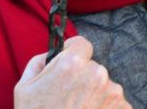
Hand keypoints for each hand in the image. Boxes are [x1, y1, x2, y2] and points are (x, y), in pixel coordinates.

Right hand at [14, 36, 130, 108]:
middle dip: (82, 78)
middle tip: (68, 98)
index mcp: (72, 64)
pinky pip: (113, 101)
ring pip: (103, 84)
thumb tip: (52, 54)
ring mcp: (112, 91)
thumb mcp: (24, 88)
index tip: (69, 65)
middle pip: (92, 67)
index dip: (73, 53)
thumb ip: (40, 62)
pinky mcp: (122, 107)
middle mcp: (97, 73)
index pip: (81, 44)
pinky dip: (104, 107)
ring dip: (94, 94)